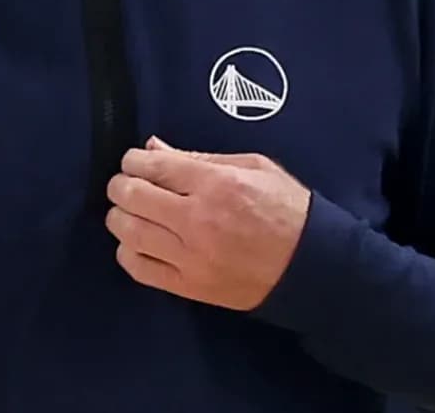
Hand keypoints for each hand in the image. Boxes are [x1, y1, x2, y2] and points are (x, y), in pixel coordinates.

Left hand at [105, 136, 310, 310]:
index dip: (132, 160)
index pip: (151, 166)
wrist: (315, 266)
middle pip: (132, 196)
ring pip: (128, 232)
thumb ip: (198, 156)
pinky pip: (139, 269)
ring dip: (119, 217)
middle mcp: (198, 219)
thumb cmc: (288, 209)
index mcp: (216, 184)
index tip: (133, 162)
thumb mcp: (253, 167)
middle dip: (120, 185)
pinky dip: (127, 253)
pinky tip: (136, 243)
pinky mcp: (191, 286)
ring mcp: (192, 256)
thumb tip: (153, 147)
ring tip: (129, 212)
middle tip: (125, 185)